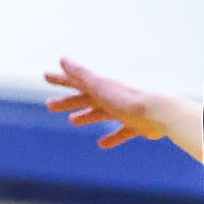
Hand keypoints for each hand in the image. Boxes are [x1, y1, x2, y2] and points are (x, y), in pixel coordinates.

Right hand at [45, 59, 169, 147]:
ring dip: (86, 116)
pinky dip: (112, 137)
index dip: (61, 79)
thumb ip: (81, 74)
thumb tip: (62, 59)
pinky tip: (102, 144)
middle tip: (49, 105)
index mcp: (102, 87)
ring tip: (73, 121)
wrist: (158, 114)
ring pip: (101, 113)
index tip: (45, 76)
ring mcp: (124, 111)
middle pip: (85, 98)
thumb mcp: (99, 86)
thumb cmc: (126, 99)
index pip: (76, 81)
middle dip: (68, 101)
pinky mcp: (136, 126)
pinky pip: (121, 132)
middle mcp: (112, 97)